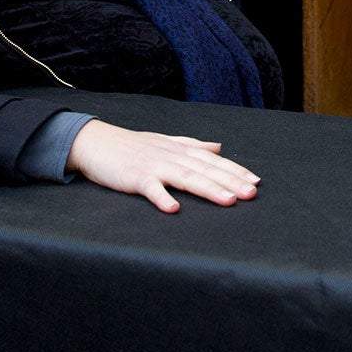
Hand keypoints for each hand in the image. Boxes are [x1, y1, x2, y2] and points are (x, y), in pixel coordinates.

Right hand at [64, 121, 259, 212]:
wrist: (96, 142)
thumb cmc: (131, 145)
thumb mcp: (165, 142)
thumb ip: (192, 145)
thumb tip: (218, 147)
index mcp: (179, 150)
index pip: (213, 161)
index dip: (235, 170)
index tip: (255, 182)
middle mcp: (171, 156)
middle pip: (205, 170)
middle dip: (230, 181)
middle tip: (251, 194)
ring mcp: (153, 166)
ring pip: (186, 178)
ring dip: (208, 189)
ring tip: (228, 201)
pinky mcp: (135, 177)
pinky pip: (150, 189)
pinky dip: (161, 198)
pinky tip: (173, 209)